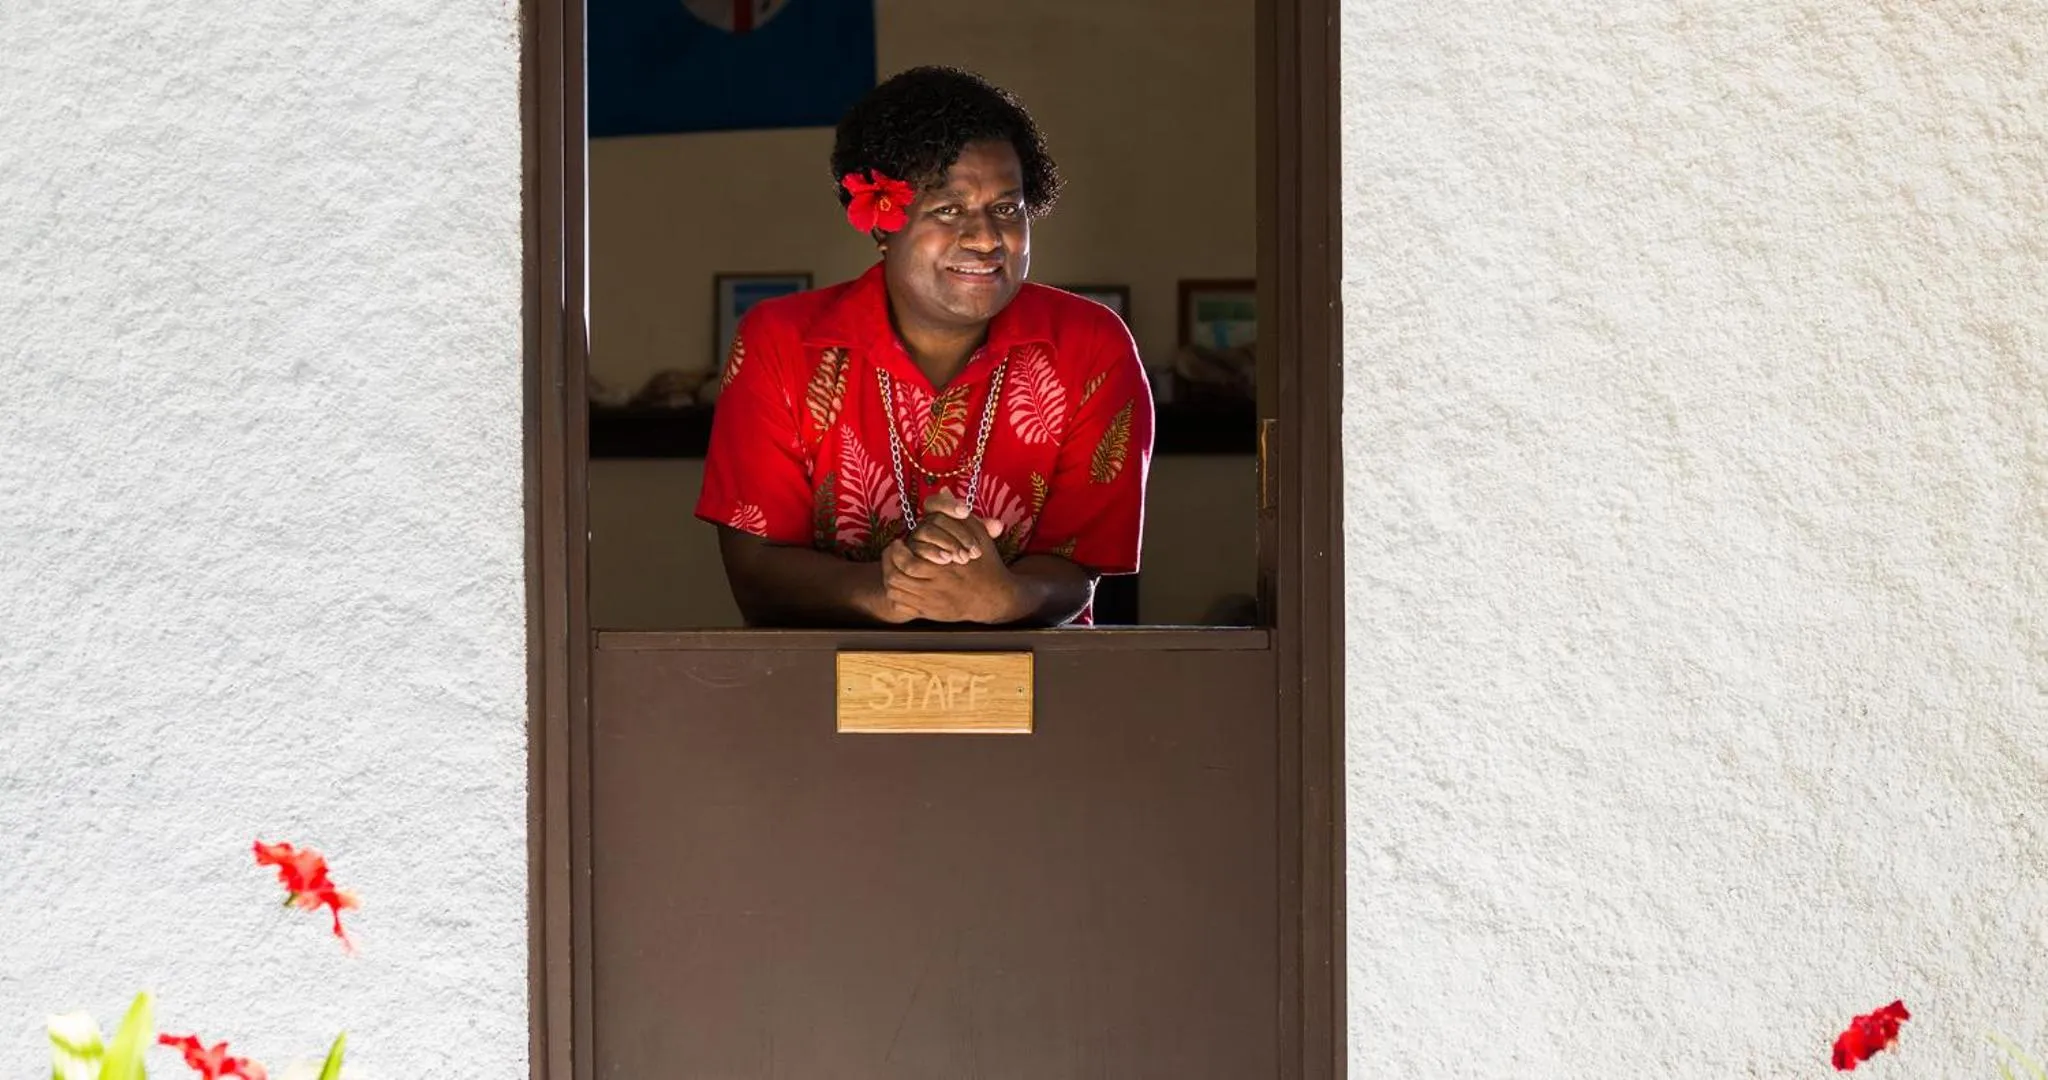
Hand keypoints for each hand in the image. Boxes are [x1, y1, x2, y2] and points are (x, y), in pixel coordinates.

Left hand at [880, 526, 1022, 624]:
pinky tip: (900, 582)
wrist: (995, 598)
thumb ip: (957, 514)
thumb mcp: (976, 535)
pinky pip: (902, 606)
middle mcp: (936, 588)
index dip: (897, 552)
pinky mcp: (930, 614)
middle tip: (892, 552)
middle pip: (897, 578)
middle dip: (889, 563)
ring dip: (889, 577)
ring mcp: (932, 604)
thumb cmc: (986, 563)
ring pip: (896, 593)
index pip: (908, 563)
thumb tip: (942, 489)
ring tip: (892, 565)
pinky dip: (896, 594)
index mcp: (945, 569)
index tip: (898, 542)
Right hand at [904, 491, 1003, 565]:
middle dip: (957, 532)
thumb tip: (998, 525)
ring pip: (925, 532)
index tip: (966, 512)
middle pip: (935, 518)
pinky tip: (946, 561)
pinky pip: (916, 549)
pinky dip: (932, 553)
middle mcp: (923, 525)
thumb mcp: (975, 542)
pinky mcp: (909, 554)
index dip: (949, 504)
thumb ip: (985, 532)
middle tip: (974, 550)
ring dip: (947, 542)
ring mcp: (914, 539)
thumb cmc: (964, 557)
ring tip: (963, 558)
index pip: (936, 501)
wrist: (949, 582)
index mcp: (937, 516)